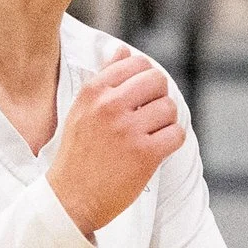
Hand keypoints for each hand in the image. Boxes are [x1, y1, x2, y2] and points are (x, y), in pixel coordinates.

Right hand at [46, 49, 183, 237]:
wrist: (71, 197)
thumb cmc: (78, 152)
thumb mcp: (82, 109)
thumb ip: (105, 78)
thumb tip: (122, 50)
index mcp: (93, 92)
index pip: (136, 63)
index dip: (145, 79)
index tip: (140, 97)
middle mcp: (110, 106)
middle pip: (157, 81)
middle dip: (158, 96)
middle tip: (149, 116)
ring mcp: (128, 130)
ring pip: (169, 107)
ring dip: (166, 121)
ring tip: (149, 135)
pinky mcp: (146, 154)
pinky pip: (177, 134)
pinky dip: (172, 140)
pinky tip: (157, 149)